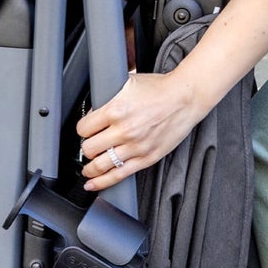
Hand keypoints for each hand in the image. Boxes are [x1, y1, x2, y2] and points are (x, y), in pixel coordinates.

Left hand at [75, 69, 205, 191]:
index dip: (82, 130)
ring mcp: (136, 146)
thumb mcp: (126, 83)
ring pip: (100, 165)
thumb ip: (108, 96)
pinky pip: (119, 175)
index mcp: (116, 110)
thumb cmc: (159, 89)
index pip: (83, 128)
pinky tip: (93, 183)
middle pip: (89, 148)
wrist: (185, 98)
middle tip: (88, 146)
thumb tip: (93, 108)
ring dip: (90, 168)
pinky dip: (102, 182)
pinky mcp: (147, 158)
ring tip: (87, 169)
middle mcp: (124, 130)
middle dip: (86, 148)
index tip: (84, 131)